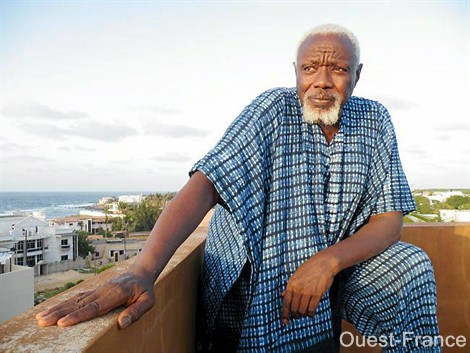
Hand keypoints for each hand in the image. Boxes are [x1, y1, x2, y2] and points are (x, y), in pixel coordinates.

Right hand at [35, 270, 154, 328]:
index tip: (63, 323)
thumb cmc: (145, 289)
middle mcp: (103, 290)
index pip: (94, 306)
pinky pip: (77, 298)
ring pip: (75, 300)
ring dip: (57, 309)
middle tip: (42, 322)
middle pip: (79, 304)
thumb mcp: (148, 301)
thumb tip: (122, 323)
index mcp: (116, 293)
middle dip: (59, 313)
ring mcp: (97, 289)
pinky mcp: (94, 291)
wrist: (141, 271)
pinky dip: (64, 304)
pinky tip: (52, 310)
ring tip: (40, 318)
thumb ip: (135, 312)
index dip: (78, 315)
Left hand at [281, 253, 336, 324]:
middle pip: (294, 309)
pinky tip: (311, 313)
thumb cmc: (309, 269)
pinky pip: (311, 309)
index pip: (285, 303)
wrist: (323, 263)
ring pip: (302, 311)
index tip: (284, 321)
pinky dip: (311, 314)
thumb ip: (290, 287)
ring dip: (303, 315)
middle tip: (297, 316)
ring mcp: (307, 292)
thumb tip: (282, 295)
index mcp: (291, 284)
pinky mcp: (317, 294)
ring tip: (305, 313)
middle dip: (295, 315)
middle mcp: (297, 289)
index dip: (284, 314)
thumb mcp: (296, 276)